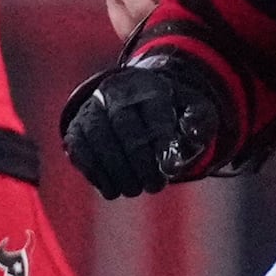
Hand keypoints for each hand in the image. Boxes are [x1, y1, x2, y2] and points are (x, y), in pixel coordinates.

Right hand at [58, 55, 223, 199]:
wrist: (133, 102)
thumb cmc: (169, 112)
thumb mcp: (193, 110)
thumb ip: (200, 120)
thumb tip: (191, 132)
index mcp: (148, 85)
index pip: (154, 111)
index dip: (162, 142)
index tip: (172, 169)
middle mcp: (115, 91)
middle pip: (123, 125)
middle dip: (139, 161)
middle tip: (155, 186)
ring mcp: (91, 109)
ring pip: (98, 137)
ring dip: (117, 170)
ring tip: (134, 190)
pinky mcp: (76, 128)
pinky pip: (80, 150)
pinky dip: (95, 173)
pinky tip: (112, 189)